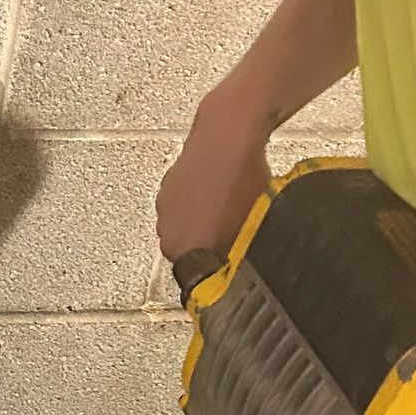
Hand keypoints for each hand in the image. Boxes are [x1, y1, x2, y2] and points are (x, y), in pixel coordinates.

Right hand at [156, 113, 272, 261]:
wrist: (226, 137)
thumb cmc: (242, 185)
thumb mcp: (249, 229)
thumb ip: (237, 257)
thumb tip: (243, 269)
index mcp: (180, 250)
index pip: (198, 277)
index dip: (220, 272)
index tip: (237, 264)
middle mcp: (166, 232)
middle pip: (189, 252)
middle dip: (209, 248)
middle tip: (236, 236)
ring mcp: (165, 206)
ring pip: (187, 226)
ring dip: (204, 223)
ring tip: (230, 208)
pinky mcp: (170, 182)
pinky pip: (186, 203)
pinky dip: (200, 202)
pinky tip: (221, 190)